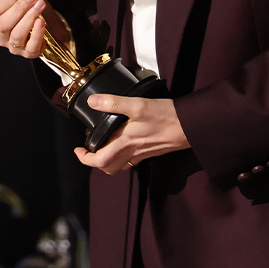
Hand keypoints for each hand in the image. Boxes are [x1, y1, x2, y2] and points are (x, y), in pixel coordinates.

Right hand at [0, 0, 69, 58]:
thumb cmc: (33, 9)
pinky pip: (30, 47)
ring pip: (16, 35)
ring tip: (41, 5)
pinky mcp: (28, 54)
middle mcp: (1, 35)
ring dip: (29, 18)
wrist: (51, 24)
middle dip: (19, 9)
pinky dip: (37, 34)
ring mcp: (13, 46)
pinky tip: (42, 22)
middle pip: (3, 24)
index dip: (8, 1)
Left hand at [74, 95, 190, 174]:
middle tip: (87, 151)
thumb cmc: (165, 115)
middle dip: (94, 162)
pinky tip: (123, 143)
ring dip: (107, 161)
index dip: (85, 158)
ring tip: (102, 147)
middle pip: (108, 167)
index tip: (78, 150)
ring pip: (119, 165)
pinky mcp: (150, 152)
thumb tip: (92, 102)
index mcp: (124, 143)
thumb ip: (114, 103)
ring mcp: (142, 154)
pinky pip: (131, 160)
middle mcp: (132, 152)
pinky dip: (122, 156)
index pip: (99, 161)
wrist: (190, 126)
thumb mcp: (138, 105)